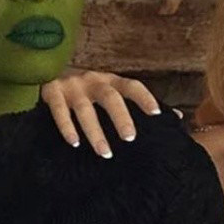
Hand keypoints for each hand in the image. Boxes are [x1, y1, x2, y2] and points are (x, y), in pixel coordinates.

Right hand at [41, 69, 163, 158]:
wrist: (45, 71)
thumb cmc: (86, 90)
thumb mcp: (111, 92)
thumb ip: (140, 104)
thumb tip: (178, 117)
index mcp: (110, 81)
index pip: (131, 86)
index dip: (145, 97)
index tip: (157, 113)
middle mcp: (92, 80)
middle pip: (110, 98)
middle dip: (121, 117)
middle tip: (130, 138)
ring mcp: (71, 86)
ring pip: (85, 109)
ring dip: (95, 132)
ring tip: (105, 152)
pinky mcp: (51, 92)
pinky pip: (59, 111)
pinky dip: (67, 127)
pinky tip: (74, 143)